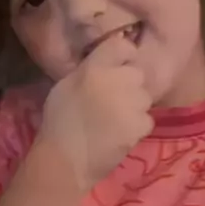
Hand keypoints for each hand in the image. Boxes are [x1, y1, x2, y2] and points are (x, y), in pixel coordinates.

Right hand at [42, 32, 153, 191]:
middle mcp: (116, 80)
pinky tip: (120, 132)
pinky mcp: (140, 125)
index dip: (122, 55)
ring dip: (134, 104)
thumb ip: (88, 70)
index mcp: (94, 68)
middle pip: (136, 72)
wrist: (65, 161)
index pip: (121, 44)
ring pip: (144, 96)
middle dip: (128, 83)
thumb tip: (104, 64)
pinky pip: (147, 118)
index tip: (117, 65)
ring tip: (115, 118)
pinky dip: (137, 125)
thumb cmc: (58, 122)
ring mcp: (131, 103)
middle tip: (113, 98)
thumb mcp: (65, 85)